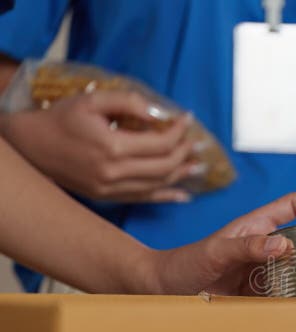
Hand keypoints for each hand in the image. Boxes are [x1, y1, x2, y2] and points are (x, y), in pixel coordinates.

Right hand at [1, 91, 197, 202]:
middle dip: (183, 153)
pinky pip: (144, 199)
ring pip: (157, 185)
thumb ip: (128, 102)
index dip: (179, 132)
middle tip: (194, 142)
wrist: (32, 146)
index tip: (187, 119)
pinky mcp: (107, 197)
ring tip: (196, 165)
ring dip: (180, 175)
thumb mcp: (92, 100)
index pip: (160, 144)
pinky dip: (166, 196)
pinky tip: (184, 195)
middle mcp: (114, 172)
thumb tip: (159, 113)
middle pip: (164, 166)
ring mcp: (111, 188)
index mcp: (112, 147)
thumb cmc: (62, 118)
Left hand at [141, 193, 295, 294]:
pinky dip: (293, 298)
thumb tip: (284, 245)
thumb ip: (248, 247)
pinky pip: (282, 292)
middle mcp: (262, 245)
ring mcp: (261, 269)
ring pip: (295, 268)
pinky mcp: (256, 291)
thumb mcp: (216, 252)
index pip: (292, 206)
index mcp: (255, 226)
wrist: (162, 290)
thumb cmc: (184, 263)